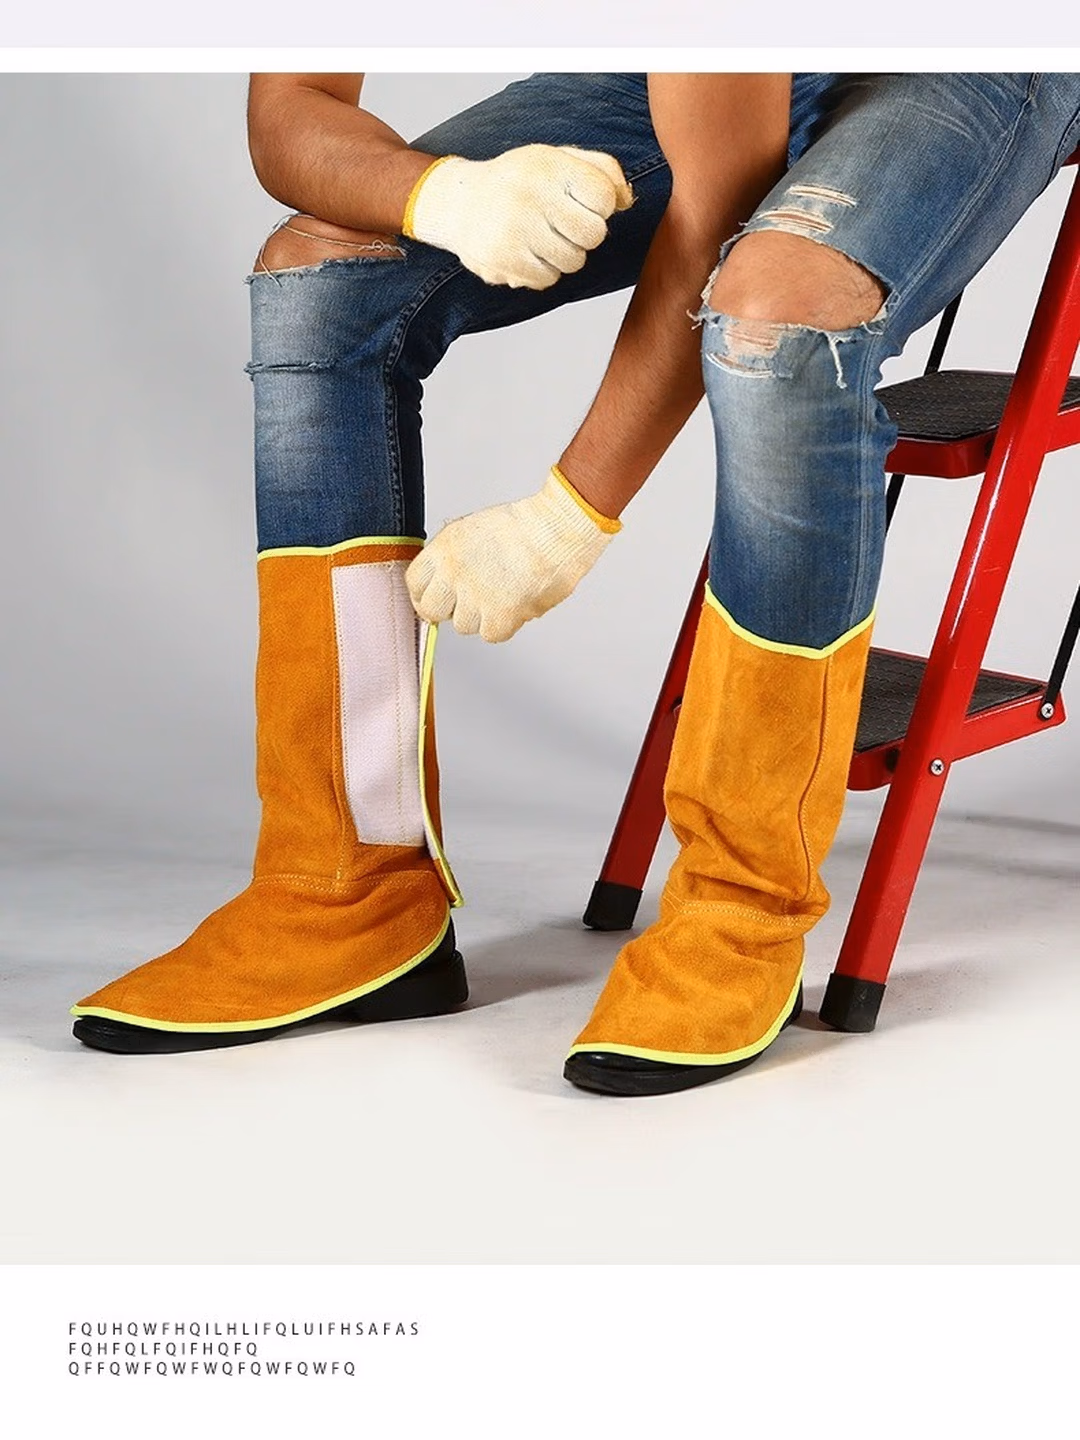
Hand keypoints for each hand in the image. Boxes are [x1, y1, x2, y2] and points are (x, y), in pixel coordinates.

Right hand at [403, 144, 633, 288]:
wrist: (458, 202)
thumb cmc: (518, 181)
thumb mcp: (557, 159)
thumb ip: (601, 171)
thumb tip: (628, 201)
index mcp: (548, 164)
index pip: (603, 196)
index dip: (600, 206)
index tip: (582, 203)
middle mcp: (530, 194)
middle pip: (593, 234)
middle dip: (585, 235)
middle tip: (564, 226)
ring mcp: (515, 229)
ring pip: (574, 261)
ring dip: (565, 255)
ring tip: (542, 238)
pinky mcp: (504, 259)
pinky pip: (548, 279)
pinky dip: (544, 271)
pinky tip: (527, 253)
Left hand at [406, 468, 620, 641]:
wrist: (556, 530)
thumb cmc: (525, 527)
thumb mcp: (473, 530)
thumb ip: (453, 557)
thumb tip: (445, 583)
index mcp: (444, 549)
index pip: (414, 583)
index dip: (425, 594)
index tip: (435, 599)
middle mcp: (453, 575)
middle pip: (432, 611)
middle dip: (448, 610)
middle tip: (468, 603)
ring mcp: (474, 598)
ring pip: (464, 625)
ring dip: (481, 616)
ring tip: (503, 594)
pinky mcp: (498, 617)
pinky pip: (491, 635)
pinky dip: (504, 625)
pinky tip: (516, 604)